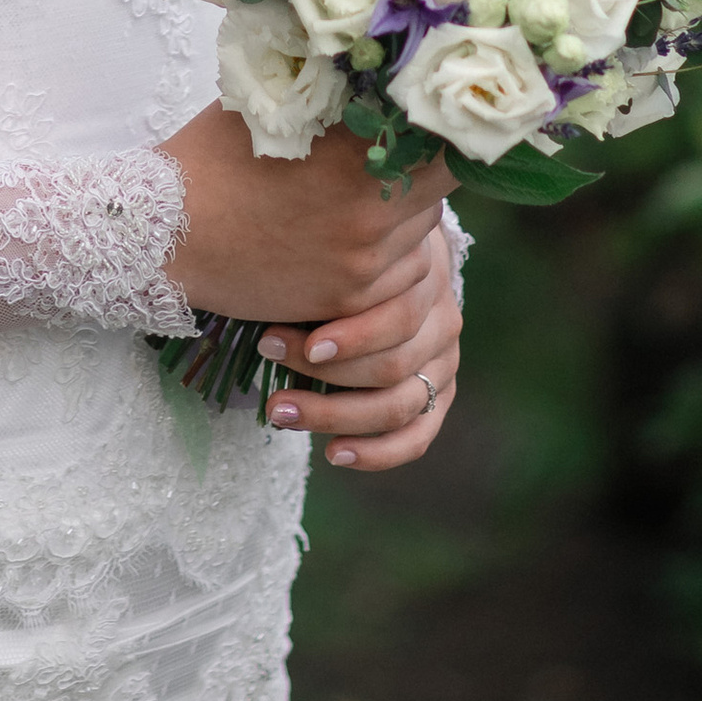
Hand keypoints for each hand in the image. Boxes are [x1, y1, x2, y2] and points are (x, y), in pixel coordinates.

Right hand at [155, 108, 451, 328]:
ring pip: (424, 239)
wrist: (164, 235)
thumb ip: (329, 93)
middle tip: (405, 155)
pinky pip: (399, 280)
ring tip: (369, 198)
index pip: (439, 140)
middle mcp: (367, 211)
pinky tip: (354, 237)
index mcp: (352, 152)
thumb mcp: (269, 106)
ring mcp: (360, 262)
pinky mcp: (346, 299)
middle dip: (425, 172)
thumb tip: (374, 64)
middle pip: (436, 189)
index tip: (436, 120)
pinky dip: (390, 260)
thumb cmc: (211, 158)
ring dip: (409, 218)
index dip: (443, 129)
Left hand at [255, 214, 461, 474]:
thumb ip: (317, 268)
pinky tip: (332, 453)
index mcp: (424, 278)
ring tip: (280, 412)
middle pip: (392, 366)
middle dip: (321, 375)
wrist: (394, 257)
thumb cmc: (346, 250)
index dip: (342, 337)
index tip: (275, 338)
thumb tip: (256, 290)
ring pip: (398, 405)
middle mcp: (443, 322)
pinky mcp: (440, 395)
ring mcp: (445, 362)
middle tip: (264, 367)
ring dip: (334, 414)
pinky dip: (377, 452)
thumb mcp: (338, 247)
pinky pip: (416, 435)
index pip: (394, 318)